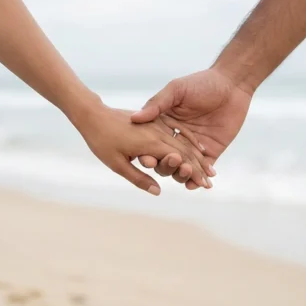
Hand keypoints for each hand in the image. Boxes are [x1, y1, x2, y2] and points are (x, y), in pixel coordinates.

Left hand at [77, 105, 212, 195]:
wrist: (93, 114)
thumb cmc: (102, 141)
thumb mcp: (117, 164)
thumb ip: (139, 178)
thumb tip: (158, 191)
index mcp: (151, 144)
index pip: (179, 160)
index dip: (193, 173)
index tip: (205, 185)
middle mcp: (157, 132)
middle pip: (184, 151)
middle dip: (200, 166)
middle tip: (212, 180)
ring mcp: (156, 125)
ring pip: (182, 140)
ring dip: (197, 153)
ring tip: (209, 165)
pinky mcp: (154, 120)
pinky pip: (175, 130)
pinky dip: (189, 139)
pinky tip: (197, 145)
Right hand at [131, 68, 252, 188]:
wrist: (231, 84)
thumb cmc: (201, 83)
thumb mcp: (176, 89)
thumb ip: (157, 104)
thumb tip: (134, 118)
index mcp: (165, 124)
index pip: (152, 144)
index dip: (148, 153)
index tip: (146, 160)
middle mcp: (177, 138)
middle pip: (165, 160)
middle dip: (165, 165)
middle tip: (172, 161)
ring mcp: (194, 147)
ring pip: (182, 169)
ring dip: (181, 174)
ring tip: (186, 170)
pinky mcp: (211, 153)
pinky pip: (202, 170)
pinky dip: (197, 181)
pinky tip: (196, 184)